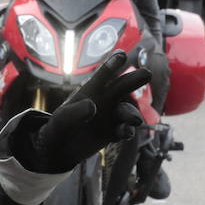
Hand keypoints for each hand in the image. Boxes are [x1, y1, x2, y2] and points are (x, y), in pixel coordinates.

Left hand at [27, 49, 149, 172]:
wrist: (59, 150)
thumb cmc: (58, 128)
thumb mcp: (62, 120)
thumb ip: (75, 112)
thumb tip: (93, 106)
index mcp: (90, 91)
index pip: (102, 75)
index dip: (112, 65)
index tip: (121, 55)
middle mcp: (104, 101)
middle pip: (123, 87)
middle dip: (135, 79)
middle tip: (147, 73)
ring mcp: (110, 116)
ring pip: (127, 110)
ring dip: (132, 113)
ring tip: (135, 120)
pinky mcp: (113, 133)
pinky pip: (125, 130)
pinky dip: (127, 131)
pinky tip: (126, 133)